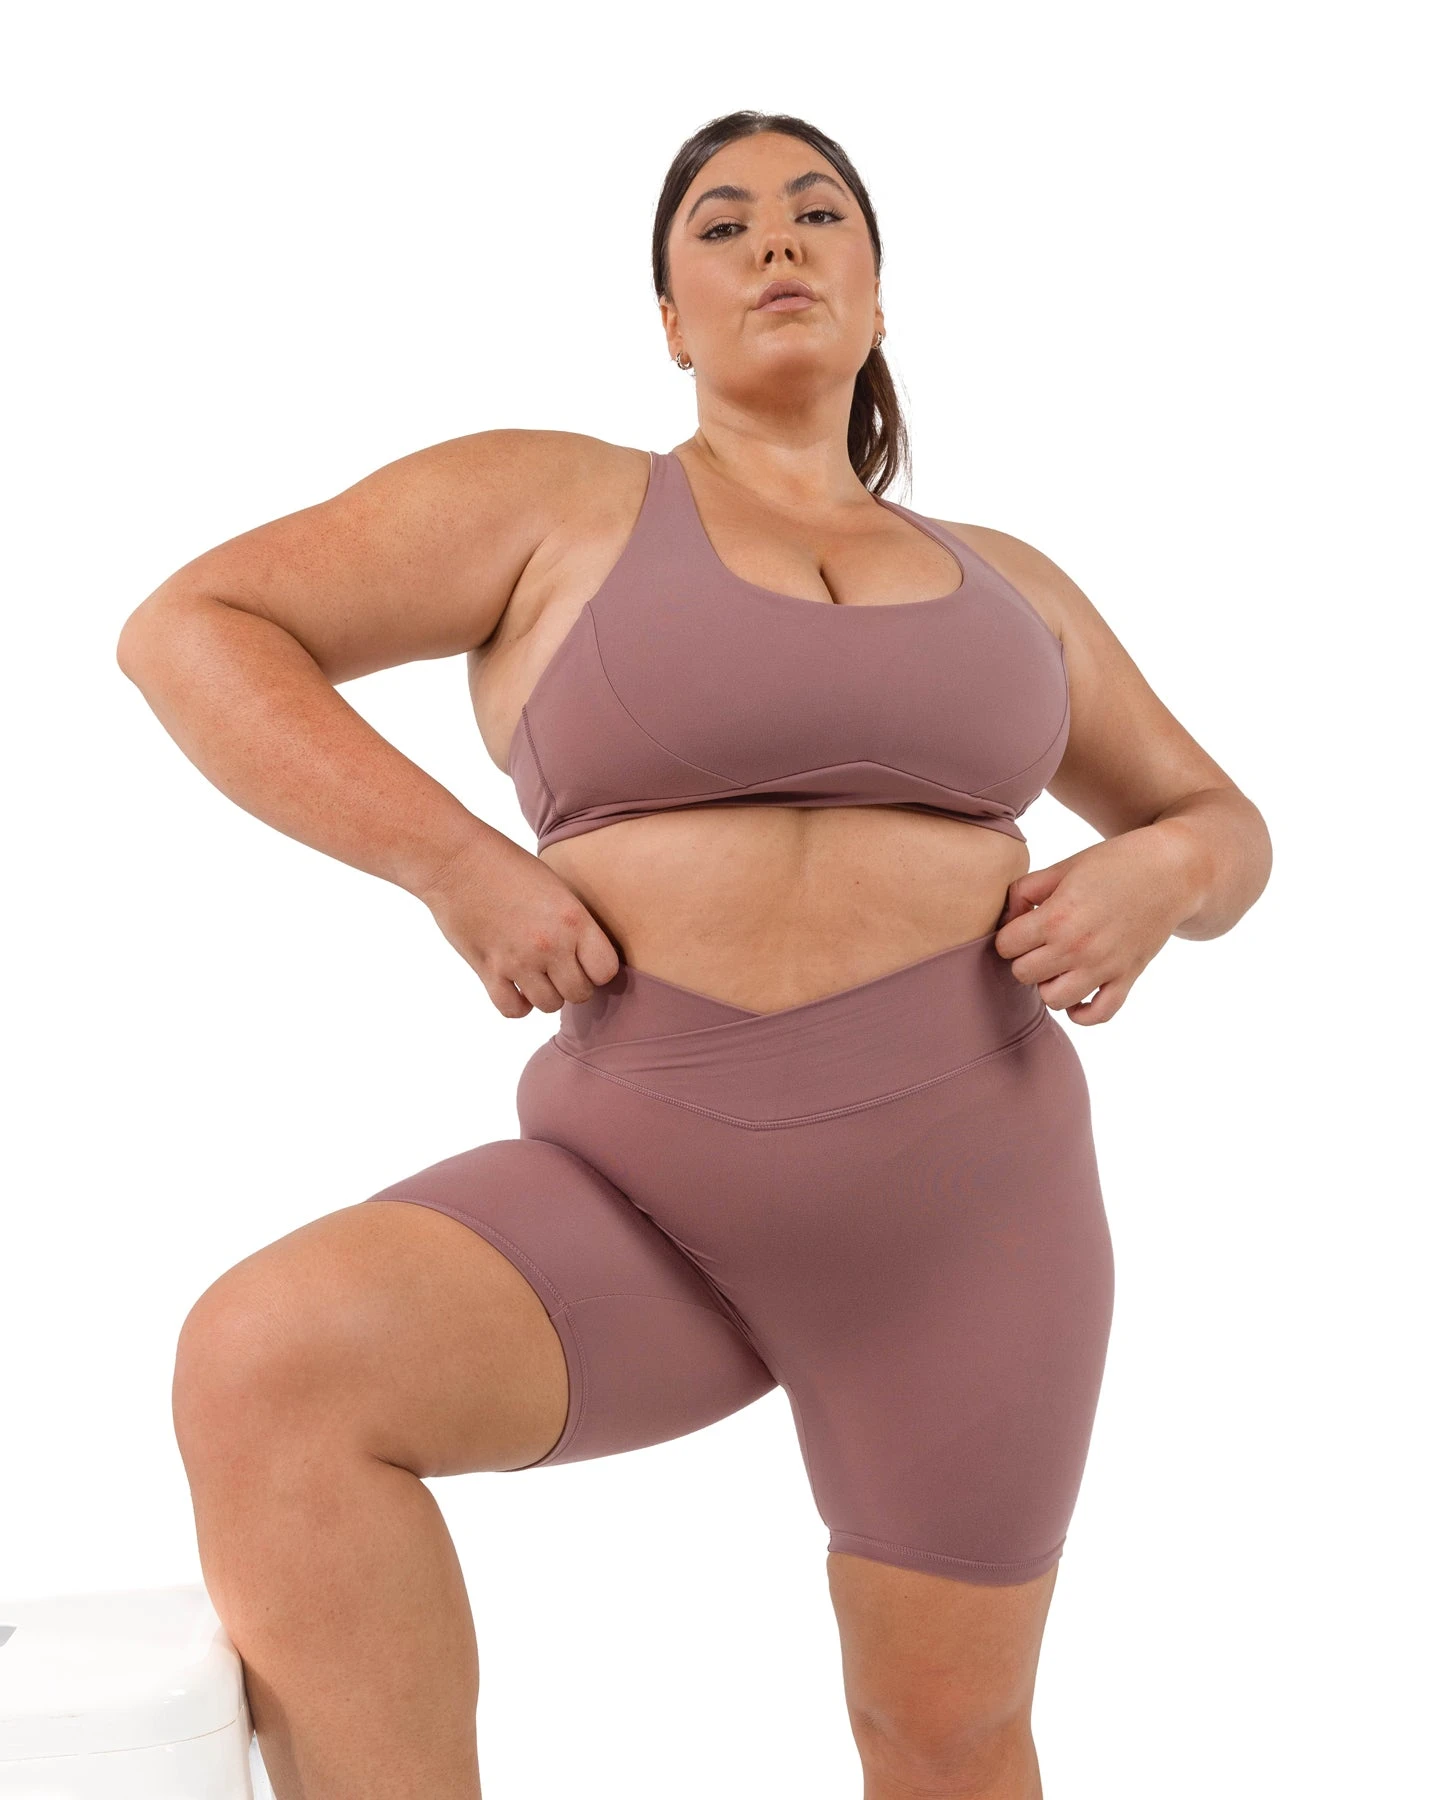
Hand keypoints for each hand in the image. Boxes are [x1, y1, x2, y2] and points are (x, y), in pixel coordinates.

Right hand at [418, 832, 620, 1018]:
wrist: (457, 860)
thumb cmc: (507, 865)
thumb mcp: (555, 886)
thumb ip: (572, 922)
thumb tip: (583, 953)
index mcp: (573, 920)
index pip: (605, 970)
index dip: (597, 969)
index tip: (586, 962)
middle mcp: (551, 945)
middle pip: (580, 993)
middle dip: (572, 984)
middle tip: (559, 970)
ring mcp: (519, 961)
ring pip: (549, 1005)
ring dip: (546, 995)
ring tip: (537, 977)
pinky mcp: (489, 971)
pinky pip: (513, 1010)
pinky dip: (517, 1005)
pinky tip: (514, 987)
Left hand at [992, 828, 1197, 1023]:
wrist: (1172, 871)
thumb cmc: (1114, 863)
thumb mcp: (1063, 867)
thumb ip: (1025, 891)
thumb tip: (1007, 920)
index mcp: (1057, 917)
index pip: (1005, 946)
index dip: (1010, 935)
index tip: (1024, 925)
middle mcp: (1078, 948)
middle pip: (1022, 974)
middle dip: (1025, 958)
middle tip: (1040, 942)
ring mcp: (1104, 967)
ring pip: (1053, 1000)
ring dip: (1049, 985)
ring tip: (1058, 965)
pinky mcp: (1128, 978)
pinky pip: (1098, 1015)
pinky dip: (1083, 1012)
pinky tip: (1078, 994)